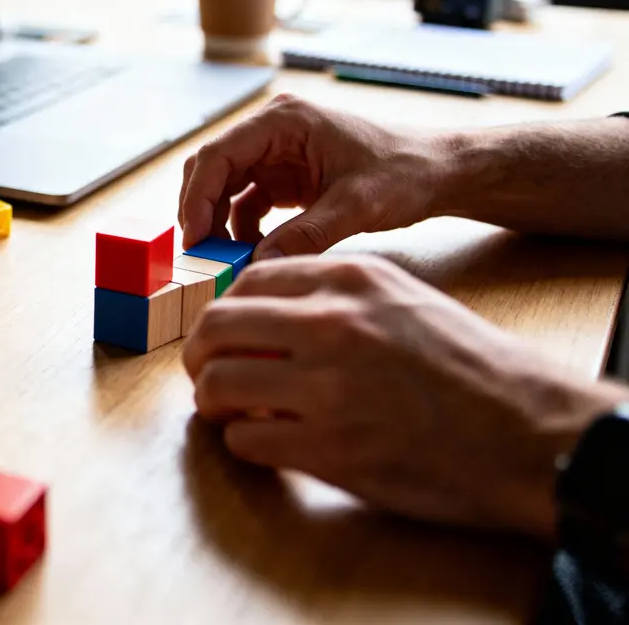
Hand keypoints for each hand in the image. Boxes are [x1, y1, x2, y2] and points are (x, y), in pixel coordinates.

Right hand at [178, 95, 450, 256]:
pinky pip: (245, 202)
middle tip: (199, 255)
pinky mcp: (283, 177)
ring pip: (223, 187)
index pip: (217, 155)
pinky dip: (241, 229)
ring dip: (218, 223)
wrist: (438, 173)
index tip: (193, 239)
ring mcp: (276, 153)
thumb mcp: (356, 207)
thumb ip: (305, 236)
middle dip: (201, 211)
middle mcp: (273, 130)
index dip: (197, 198)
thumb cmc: (406, 173)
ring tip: (223, 260)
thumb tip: (259, 265)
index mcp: (284, 120)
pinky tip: (251, 252)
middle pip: (212, 169)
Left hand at [183, 255, 624, 538]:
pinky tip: (263, 441)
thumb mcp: (402, 297)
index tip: (224, 335)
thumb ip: (333, 294)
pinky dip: (243, 442)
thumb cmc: (468, 364)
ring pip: (219, 383)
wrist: (525, 427)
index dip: (224, 312)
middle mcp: (330, 324)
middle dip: (201, 355)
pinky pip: (246, 439)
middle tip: (208, 374)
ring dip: (213, 401)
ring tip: (229, 412)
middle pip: (217, 327)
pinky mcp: (328, 446)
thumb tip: (264, 312)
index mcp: (348, 280)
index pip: (247, 281)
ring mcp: (326, 386)